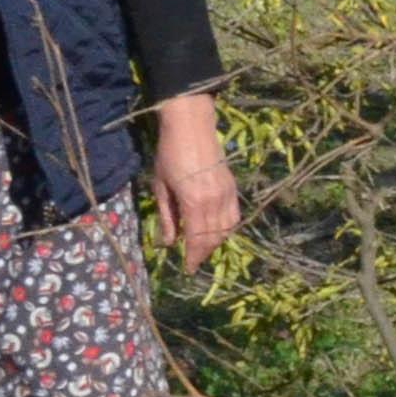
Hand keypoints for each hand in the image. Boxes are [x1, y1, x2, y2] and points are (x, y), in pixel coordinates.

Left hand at [146, 92, 239, 271]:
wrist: (191, 128)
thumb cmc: (169, 154)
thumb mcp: (161, 186)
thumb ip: (166, 216)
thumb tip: (168, 242)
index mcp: (194, 202)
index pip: (196, 239)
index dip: (192, 256)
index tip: (187, 268)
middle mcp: (215, 201)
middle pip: (213, 237)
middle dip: (203, 253)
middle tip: (192, 261)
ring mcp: (227, 195)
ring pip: (226, 229)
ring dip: (215, 242)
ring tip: (202, 247)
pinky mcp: (233, 188)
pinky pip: (234, 216)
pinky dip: (226, 229)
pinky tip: (216, 231)